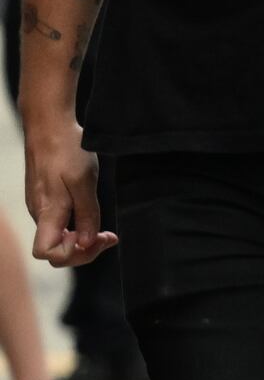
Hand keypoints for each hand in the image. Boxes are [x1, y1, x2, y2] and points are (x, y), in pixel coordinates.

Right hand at [23, 121, 112, 266]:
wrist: (48, 125)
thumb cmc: (66, 150)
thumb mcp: (84, 181)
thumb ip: (85, 214)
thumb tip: (84, 242)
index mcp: (46, 212)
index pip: (46, 253)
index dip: (73, 254)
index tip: (96, 237)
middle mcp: (39, 214)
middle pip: (56, 251)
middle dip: (84, 250)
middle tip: (109, 237)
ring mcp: (40, 207)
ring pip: (58, 238)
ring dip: (82, 239)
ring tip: (105, 230)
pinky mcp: (44, 199)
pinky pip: (58, 224)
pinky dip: (76, 227)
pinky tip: (91, 215)